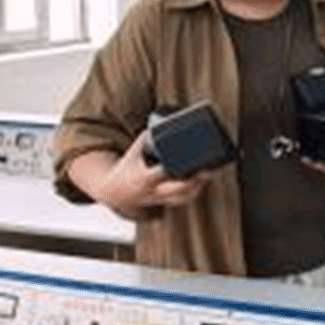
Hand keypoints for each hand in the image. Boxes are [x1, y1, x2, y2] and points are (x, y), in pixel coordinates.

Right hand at [96, 131, 211, 218]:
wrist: (116, 192)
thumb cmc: (127, 168)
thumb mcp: (133, 152)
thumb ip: (145, 138)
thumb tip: (159, 123)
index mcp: (145, 178)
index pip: (162, 174)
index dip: (175, 168)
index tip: (188, 158)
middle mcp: (154, 191)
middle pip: (178, 189)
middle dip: (194, 182)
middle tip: (207, 170)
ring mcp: (160, 198)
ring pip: (182, 197)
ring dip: (197, 187)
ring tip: (208, 173)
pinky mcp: (163, 201)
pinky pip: (181, 200)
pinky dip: (192, 193)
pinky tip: (202, 183)